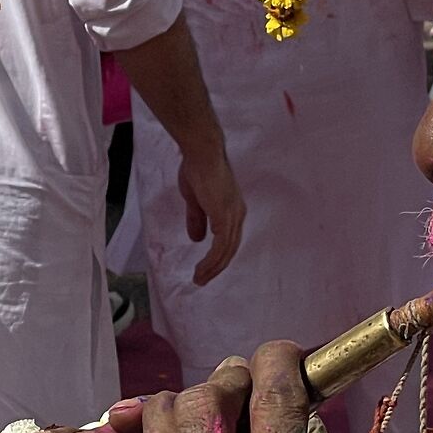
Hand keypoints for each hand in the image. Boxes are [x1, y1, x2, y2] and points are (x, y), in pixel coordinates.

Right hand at [179, 145, 244, 285]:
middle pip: (230, 250)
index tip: (206, 268)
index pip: (229, 240)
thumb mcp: (195, 200)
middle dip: (216, 267)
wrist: (201, 152)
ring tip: (199, 279)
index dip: (218, 256)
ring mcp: (232, 216)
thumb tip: (197, 239)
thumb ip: (197, 219)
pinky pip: (220, 247)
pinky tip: (202, 269)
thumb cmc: (197, 169)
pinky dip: (211, 261)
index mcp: (232, 209)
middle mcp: (237, 214)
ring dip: (212, 268)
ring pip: (226, 252)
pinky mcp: (224, 216)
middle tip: (202, 280)